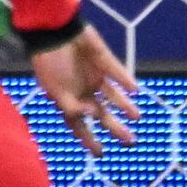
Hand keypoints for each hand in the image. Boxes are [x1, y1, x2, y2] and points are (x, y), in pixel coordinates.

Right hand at [31, 23, 141, 151]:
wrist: (53, 31)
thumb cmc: (49, 62)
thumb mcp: (54, 89)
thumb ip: (72, 106)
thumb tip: (91, 117)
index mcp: (67, 99)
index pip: (79, 124)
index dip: (88, 139)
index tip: (100, 154)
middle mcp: (82, 90)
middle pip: (101, 114)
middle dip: (114, 128)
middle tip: (130, 141)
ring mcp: (94, 76)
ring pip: (113, 97)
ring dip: (125, 106)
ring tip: (137, 117)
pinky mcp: (104, 62)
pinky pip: (118, 73)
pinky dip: (126, 81)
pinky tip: (135, 91)